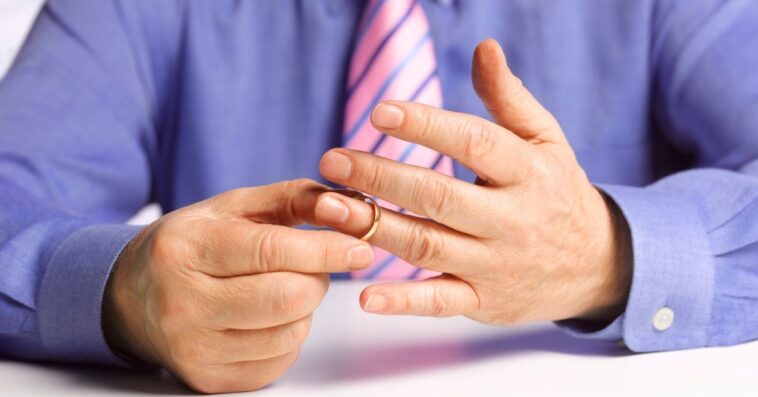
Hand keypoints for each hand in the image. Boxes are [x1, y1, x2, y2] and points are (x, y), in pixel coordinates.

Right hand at [102, 179, 373, 392]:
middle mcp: (183, 303)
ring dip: (305, 308)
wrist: (131, 298)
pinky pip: (279, 361)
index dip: (325, 249)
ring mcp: (193, 348)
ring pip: (290, 332)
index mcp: (186, 249)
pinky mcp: (208, 379)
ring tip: (284, 288)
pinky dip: (289, 335)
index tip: (360, 248)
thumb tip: (346, 207)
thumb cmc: (190, 246)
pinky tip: (268, 317)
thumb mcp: (231, 207)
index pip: (270, 251)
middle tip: (313, 266)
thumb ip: (291, 198)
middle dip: (318, 278)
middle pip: (287, 297)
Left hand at [315, 39, 631, 324]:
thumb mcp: (546, 141)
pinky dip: (402, 302)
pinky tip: (364, 295)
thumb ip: (510, 98)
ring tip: (329, 206)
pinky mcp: (484, 302)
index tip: (381, 112)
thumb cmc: (557, 191)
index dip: (427, 126)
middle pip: (440, 197)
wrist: (596, 264)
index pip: (474, 144)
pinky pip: (440, 303)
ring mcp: (497, 265)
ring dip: (376, 228)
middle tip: (334, 158)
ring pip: (429, 246)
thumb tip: (484, 47)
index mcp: (528, 172)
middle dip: (382, 177)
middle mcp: (513, 221)